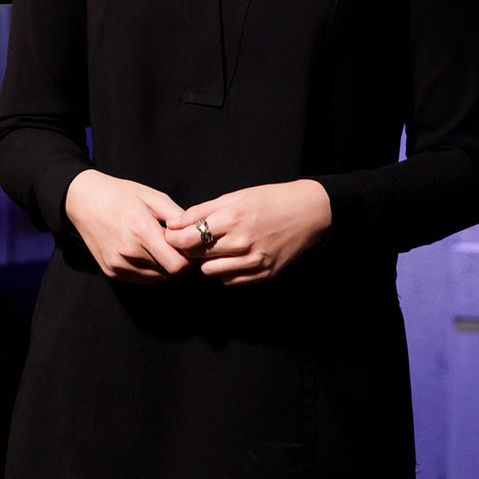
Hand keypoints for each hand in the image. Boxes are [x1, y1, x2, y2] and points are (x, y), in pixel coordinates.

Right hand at [63, 169, 193, 280]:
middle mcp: (128, 252)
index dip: (188, 257)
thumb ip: (179, 217)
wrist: (83, 201)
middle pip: (169, 272)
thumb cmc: (121, 195)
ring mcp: (118, 264)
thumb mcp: (153, 197)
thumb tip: (198, 235)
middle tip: (174, 244)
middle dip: (177, 260)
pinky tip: (144, 251)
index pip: (178, 264)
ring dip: (163, 266)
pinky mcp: (111, 271)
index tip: (188, 245)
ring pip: (157, 278)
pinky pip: (142, 279)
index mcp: (141, 231)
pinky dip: (149, 269)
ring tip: (157, 246)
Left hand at [166, 180, 331, 282]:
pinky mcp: (264, 274)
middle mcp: (243, 243)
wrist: (306, 213)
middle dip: (189, 249)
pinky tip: (232, 257)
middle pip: (196, 257)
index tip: (173, 235)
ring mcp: (255, 261)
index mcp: (232, 219)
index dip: (174, 239)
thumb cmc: (267, 201)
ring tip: (215, 248)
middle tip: (194, 240)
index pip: (187, 240)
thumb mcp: (232, 197)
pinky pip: (230, 281)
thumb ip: (200, 211)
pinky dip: (225, 271)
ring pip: (210, 272)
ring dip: (207, 262)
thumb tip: (172, 225)